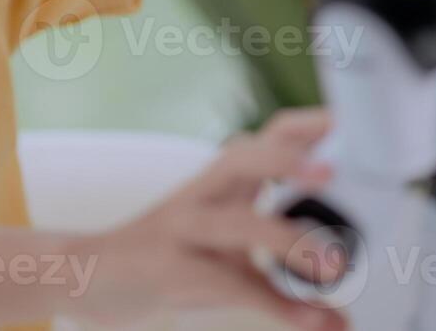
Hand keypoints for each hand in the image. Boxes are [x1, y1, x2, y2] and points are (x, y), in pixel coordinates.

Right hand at [62, 107, 348, 330]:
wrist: (89, 274)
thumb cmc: (168, 258)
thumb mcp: (226, 262)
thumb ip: (282, 285)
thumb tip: (339, 319)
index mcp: (221, 183)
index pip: (265, 138)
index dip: (305, 128)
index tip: (346, 125)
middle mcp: (202, 196)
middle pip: (241, 158)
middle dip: (286, 161)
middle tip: (331, 174)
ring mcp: (182, 231)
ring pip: (234, 222)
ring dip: (285, 239)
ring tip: (330, 263)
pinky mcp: (170, 270)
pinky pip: (226, 284)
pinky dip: (272, 305)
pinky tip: (306, 320)